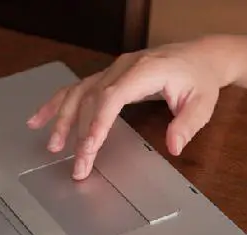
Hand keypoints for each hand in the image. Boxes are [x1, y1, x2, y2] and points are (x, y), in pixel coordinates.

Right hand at [26, 40, 222, 179]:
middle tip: (79, 165)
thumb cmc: (200, 80)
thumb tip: (174, 147)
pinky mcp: (112, 76)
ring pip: (80, 92)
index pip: (112, 97)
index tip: (89, 146)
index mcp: (144, 71)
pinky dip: (61, 103)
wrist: (200, 57)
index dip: (98, 123)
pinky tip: (44, 117)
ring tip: (53, 145)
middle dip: (81, 134)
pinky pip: (81, 87)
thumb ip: (187, 125)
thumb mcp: (202, 105)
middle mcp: (124, 67)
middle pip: (92, 99)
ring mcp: (115, 70)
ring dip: (64, 119)